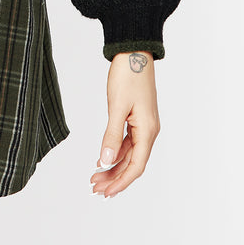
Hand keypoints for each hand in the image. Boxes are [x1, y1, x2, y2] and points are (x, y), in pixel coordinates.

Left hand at [90, 50, 159, 197]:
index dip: (121, 182)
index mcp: (147, 131)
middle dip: (114, 177)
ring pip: (129, 154)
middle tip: (94, 188)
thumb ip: (111, 135)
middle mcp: (149, 131)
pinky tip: (103, 158)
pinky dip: (115, 152)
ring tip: (95, 177)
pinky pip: (127, 142)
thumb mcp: (116, 106)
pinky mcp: (137, 118)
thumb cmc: (128, 75)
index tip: (106, 192)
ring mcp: (144, 125)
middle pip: (132, 163)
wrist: (134, 52)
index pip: (136, 166)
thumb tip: (105, 161)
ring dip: (113, 166)